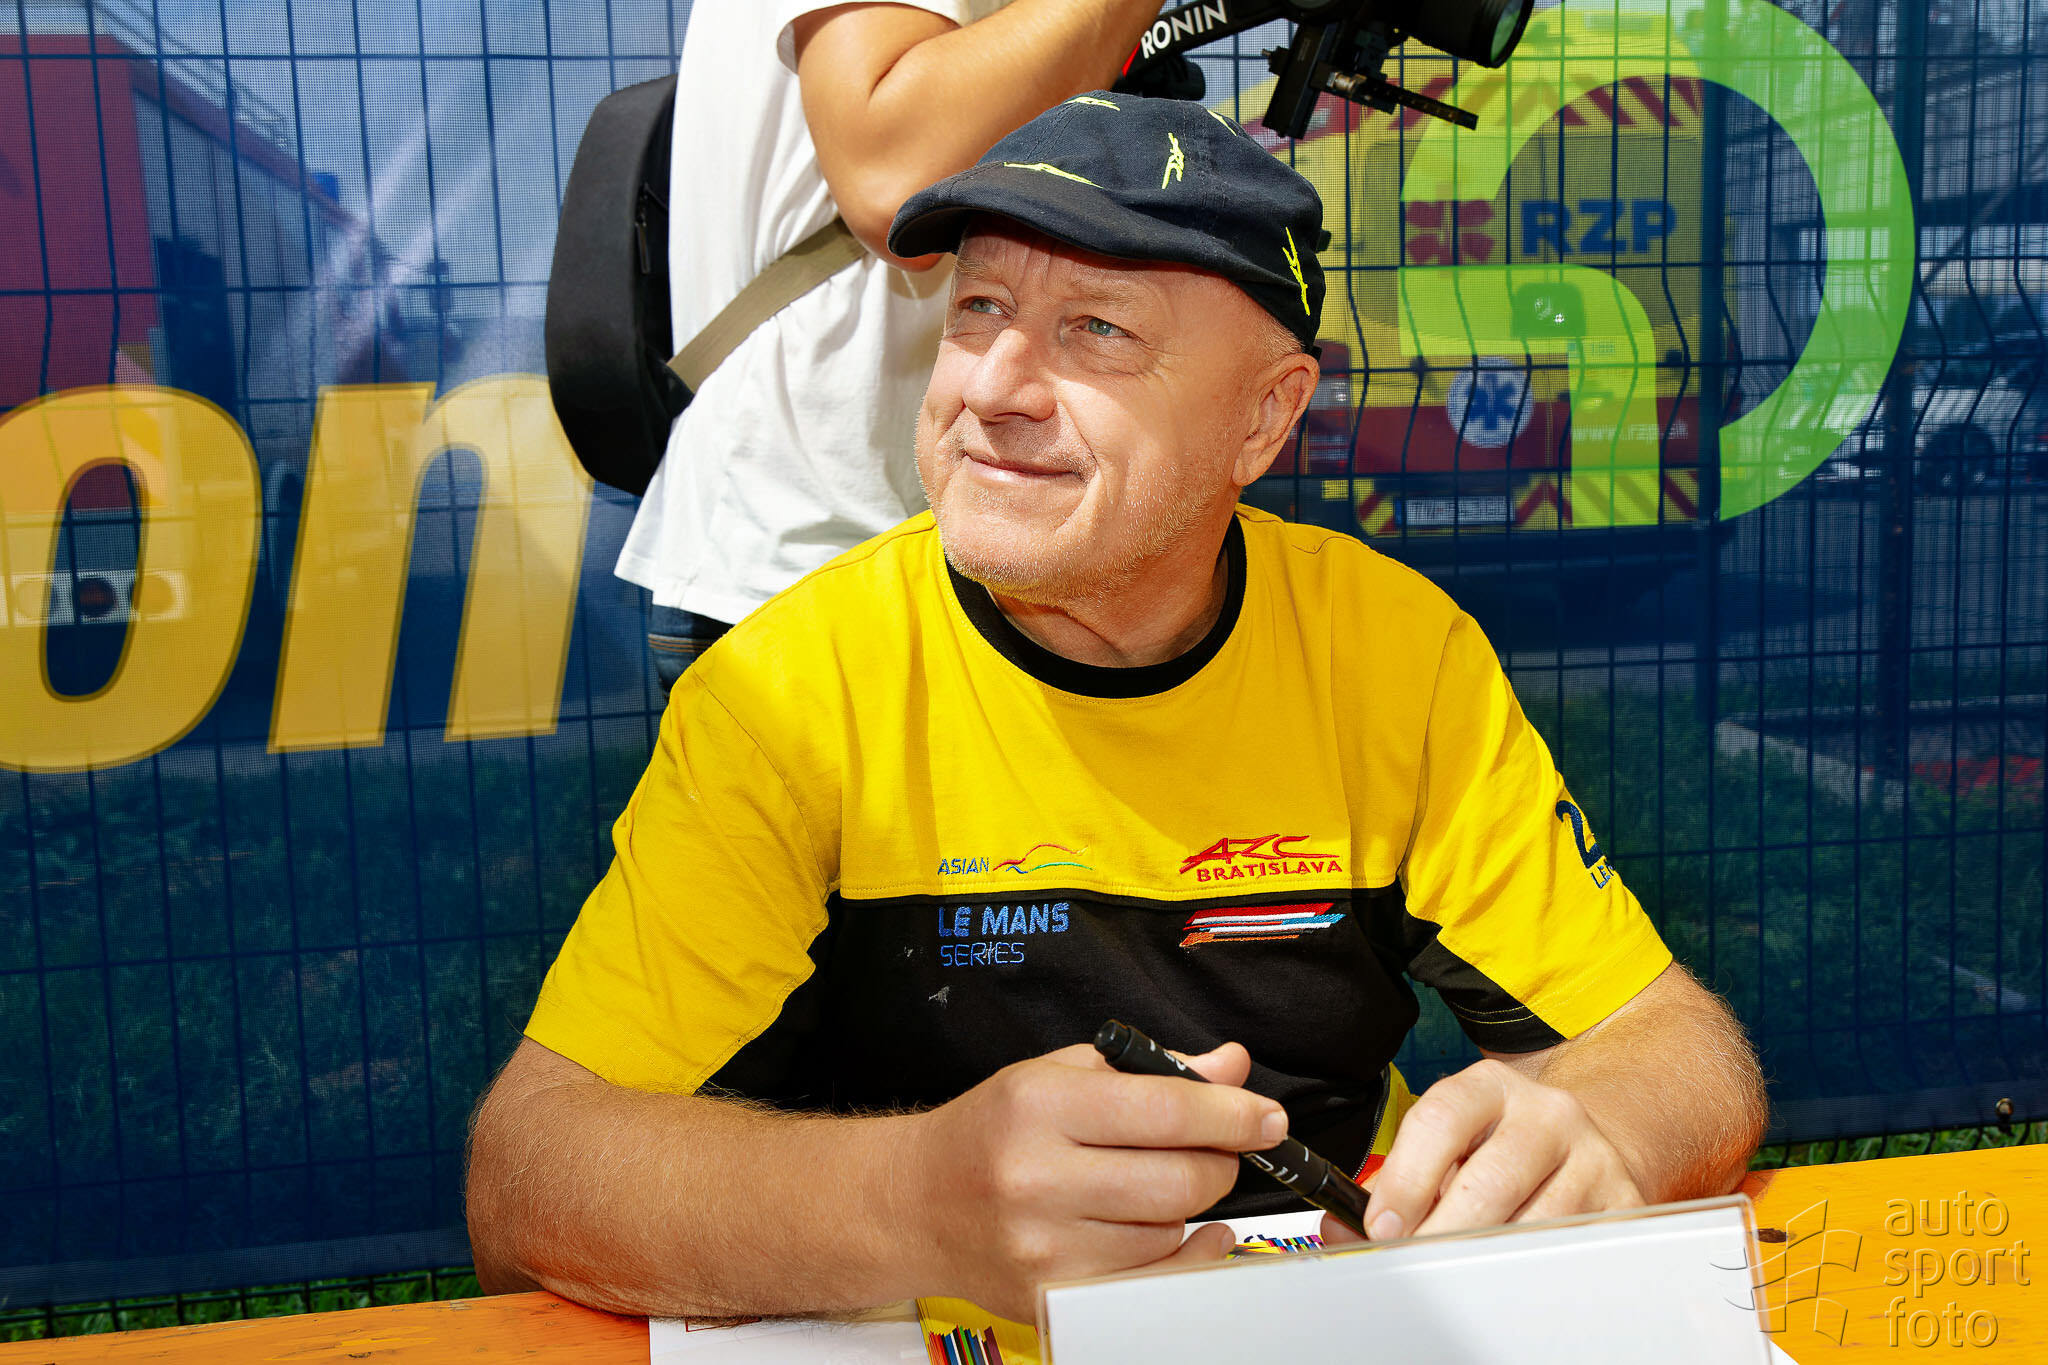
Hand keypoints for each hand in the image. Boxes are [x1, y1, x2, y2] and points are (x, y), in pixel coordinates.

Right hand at [901, 1041, 1286, 1319]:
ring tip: (1156, 1184)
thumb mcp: (1057, 1073)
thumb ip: (1148, 1069)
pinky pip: (1149, 1281)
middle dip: (1219, 1163)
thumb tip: (1229, 1067)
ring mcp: (1043, 1247)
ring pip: (1169, 1233)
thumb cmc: (990, 1131)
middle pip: (1179, 1181)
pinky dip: (1179, 1255)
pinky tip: (1178, 1231)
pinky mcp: (1049, 1296)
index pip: (1164, 1111)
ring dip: (1186, 1208)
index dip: (1232, 1115)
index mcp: (1039, 1105)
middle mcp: (1037, 1178)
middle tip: (1216, 1150)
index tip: (1267, 1117)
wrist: (913, 1204)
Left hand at [1320, 1058, 1643, 1245]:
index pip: (1441, 1120)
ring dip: (1486, 1256)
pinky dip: (1531, 1268)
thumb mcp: (1450, 1143)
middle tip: (1413, 1260)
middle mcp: (1547, 1113)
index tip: (1381, 1225)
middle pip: (1488, 1181)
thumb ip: (1397, 1179)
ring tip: (1458, 1269)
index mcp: (1491, 1086)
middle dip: (1441, 1231)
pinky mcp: (1623, 1202)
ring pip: (1531, 1225)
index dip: (1405, 1179)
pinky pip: (1569, 1249)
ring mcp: (1593, 1157)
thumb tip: (1343, 1226)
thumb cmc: (1501, 1147)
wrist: (1592, 1142)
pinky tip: (1508, 1269)